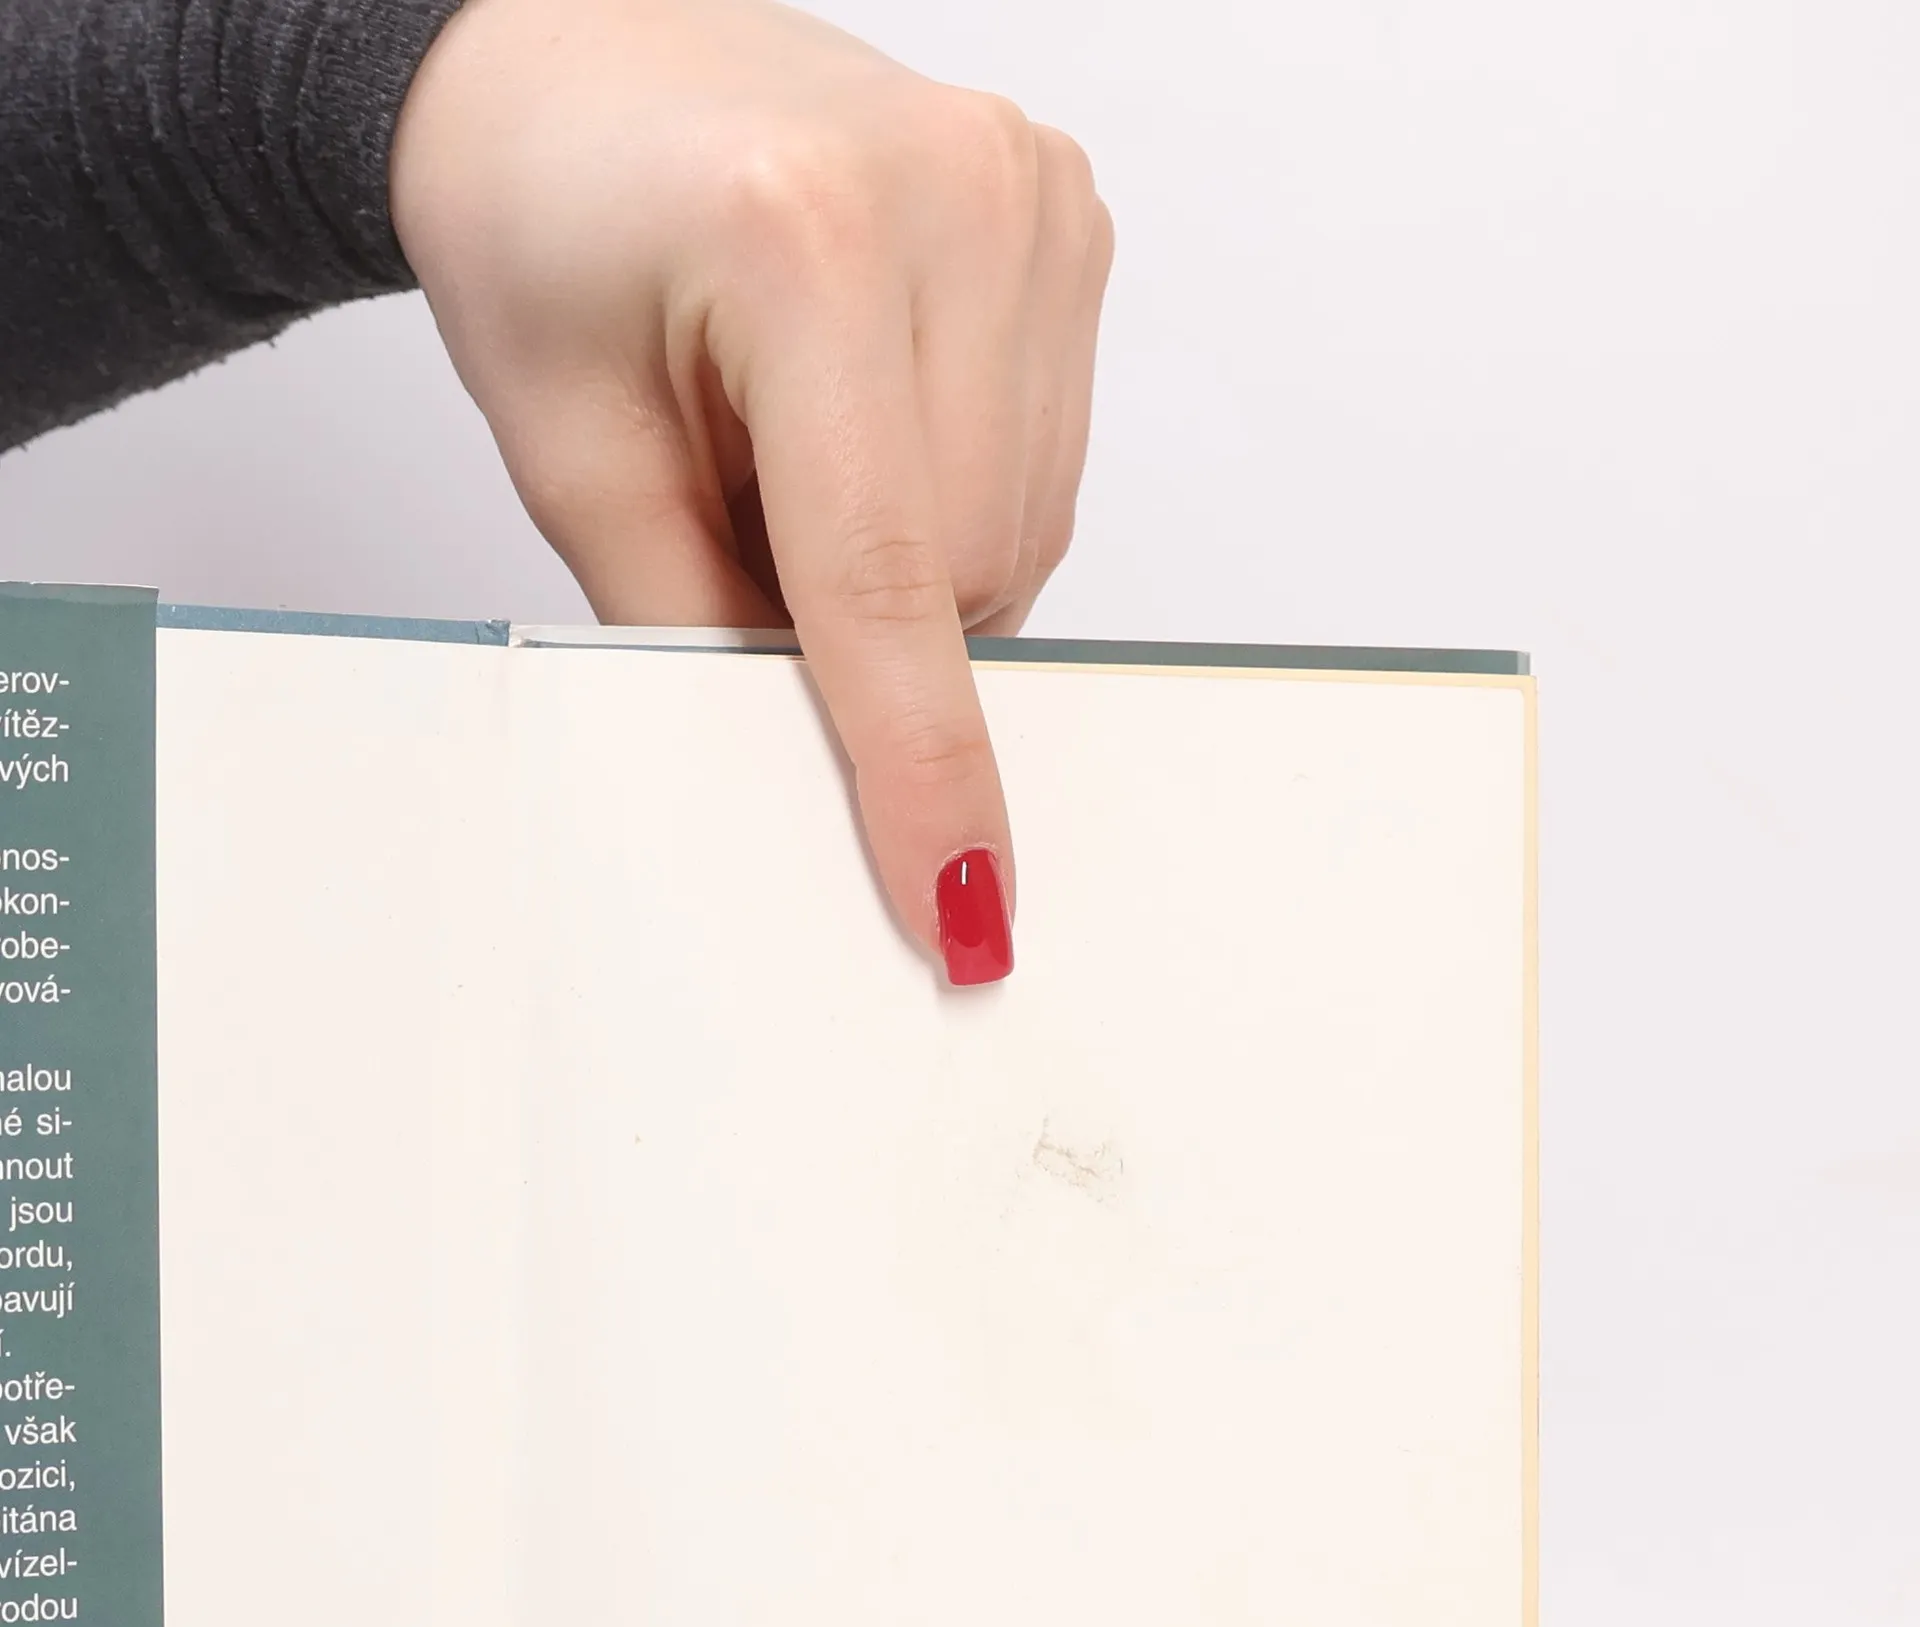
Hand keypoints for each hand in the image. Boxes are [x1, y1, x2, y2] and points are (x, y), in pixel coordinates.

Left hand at [390, 0, 1112, 982]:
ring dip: (915, 556)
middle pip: (968, 571)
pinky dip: (955, 491)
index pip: (885, 574)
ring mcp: (1032, 197)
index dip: (922, 766)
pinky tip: (870, 411)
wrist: (573, 57)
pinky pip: (1047, 460)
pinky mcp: (1068, 215)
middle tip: (745, 531)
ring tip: (796, 446)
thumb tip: (817, 779)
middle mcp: (955, 198)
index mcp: (802, 239)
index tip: (962, 903)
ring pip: (1023, 530)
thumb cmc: (544, 228)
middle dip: (866, 626)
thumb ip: (694, 629)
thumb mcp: (572, 455)